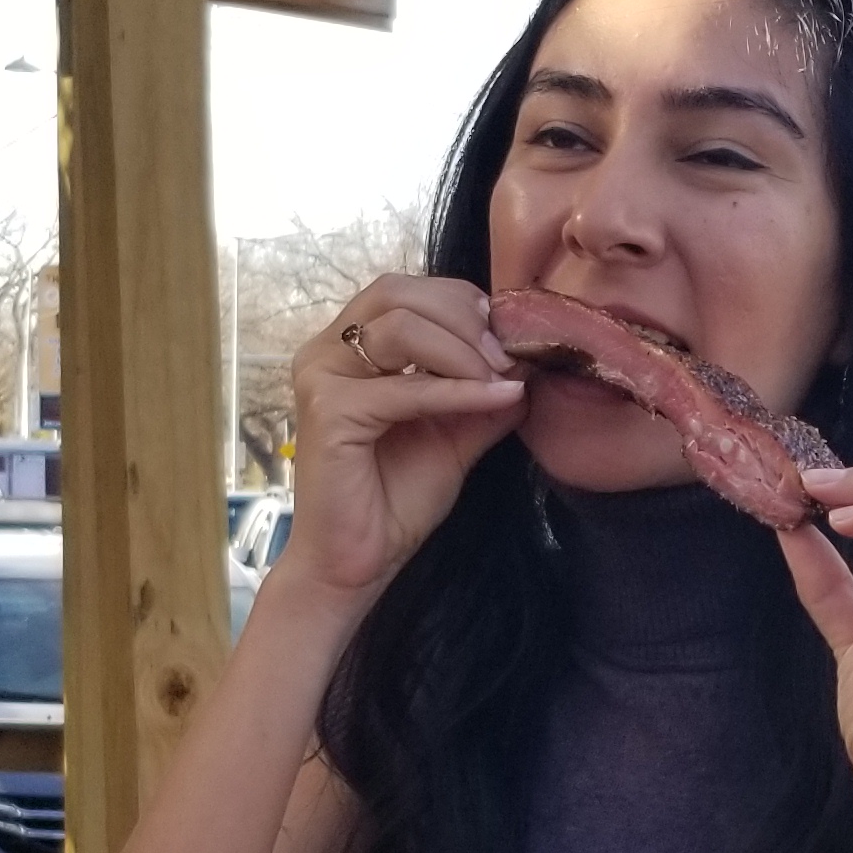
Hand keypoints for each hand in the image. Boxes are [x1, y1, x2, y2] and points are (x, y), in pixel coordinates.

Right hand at [283, 278, 523, 604]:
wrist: (360, 562)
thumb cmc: (395, 499)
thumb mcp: (456, 433)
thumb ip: (484, 391)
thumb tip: (531, 359)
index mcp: (350, 345)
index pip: (408, 290)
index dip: (463, 302)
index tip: (510, 336)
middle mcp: (327, 349)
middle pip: (400, 293)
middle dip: (466, 319)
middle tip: (510, 355)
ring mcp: (322, 376)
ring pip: (402, 327)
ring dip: (464, 350)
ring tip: (502, 378)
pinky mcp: (329, 411)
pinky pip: (406, 386)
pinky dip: (457, 391)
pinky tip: (494, 397)